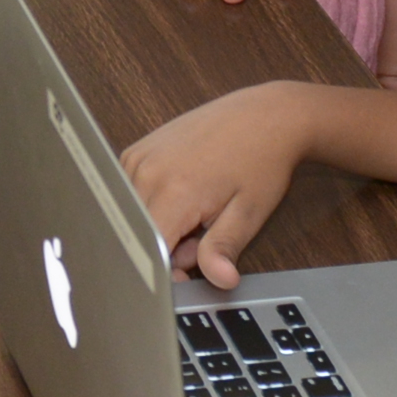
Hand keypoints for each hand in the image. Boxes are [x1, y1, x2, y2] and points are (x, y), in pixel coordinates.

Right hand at [123, 84, 321, 290]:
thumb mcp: (248, 213)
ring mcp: (137, 158)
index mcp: (174, 191)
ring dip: (160, 224)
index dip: (170, 270)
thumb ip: (223, 249)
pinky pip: (132, 196)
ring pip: (135, 217)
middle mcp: (147, 171)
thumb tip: (220, 280)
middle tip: (204, 230)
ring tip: (195, 208)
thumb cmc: (261, 161)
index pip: (150, 252)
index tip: (192, 270)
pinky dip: (154, 205)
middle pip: (140, 236)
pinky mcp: (135, 152)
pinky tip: (180, 193)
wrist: (264, 116)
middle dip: (169, 247)